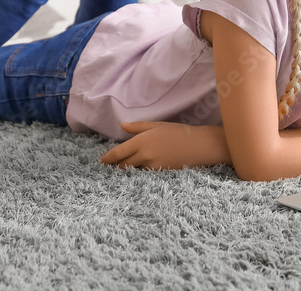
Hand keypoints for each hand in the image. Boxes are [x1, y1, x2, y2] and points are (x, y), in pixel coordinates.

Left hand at [100, 121, 230, 169]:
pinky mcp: (159, 174)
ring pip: (133, 171)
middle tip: (110, 168)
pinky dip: (139, 174)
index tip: (101, 162)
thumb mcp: (157, 126)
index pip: (118, 153)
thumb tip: (123, 126)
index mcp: (141, 141)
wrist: (199, 145)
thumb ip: (138, 127)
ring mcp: (152, 166)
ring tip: (122, 170)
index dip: (108, 159)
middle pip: (123, 165)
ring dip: (127, 171)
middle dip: (115, 167)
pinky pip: (144, 175)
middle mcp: (144, 155)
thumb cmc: (179, 132)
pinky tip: (138, 173)